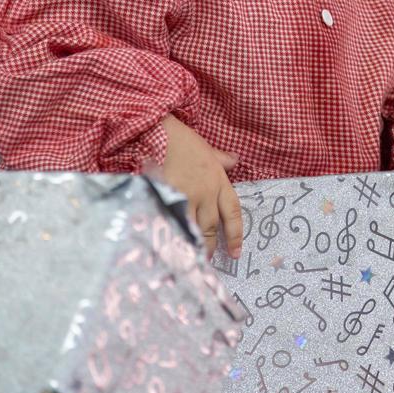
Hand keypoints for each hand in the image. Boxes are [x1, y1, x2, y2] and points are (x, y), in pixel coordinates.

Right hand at [160, 114, 243, 258]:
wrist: (157, 132)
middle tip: (210, 260)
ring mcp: (185, 196)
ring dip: (193, 245)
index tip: (236, 252)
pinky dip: (174, 236)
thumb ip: (221, 159)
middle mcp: (206, 191)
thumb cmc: (181, 139)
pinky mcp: (166, 198)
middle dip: (212, 245)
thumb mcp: (206, 147)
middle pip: (212, 226)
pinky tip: (172, 248)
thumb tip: (235, 161)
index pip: (233, 212)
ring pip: (193, 228)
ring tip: (191, 259)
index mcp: (218, 180)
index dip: (235, 234)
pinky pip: (172, 223)